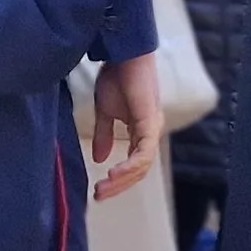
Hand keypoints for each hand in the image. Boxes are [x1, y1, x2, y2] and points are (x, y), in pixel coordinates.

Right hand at [88, 54, 161, 200]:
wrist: (123, 55)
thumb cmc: (116, 77)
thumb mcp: (105, 112)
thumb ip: (104, 135)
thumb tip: (99, 159)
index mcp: (141, 131)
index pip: (134, 163)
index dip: (118, 179)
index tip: (98, 189)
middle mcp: (150, 133)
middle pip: (139, 170)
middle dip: (118, 185)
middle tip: (99, 195)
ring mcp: (152, 129)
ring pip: (142, 166)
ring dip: (122, 180)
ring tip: (103, 187)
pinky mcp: (150, 123)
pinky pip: (143, 153)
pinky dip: (129, 166)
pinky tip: (114, 172)